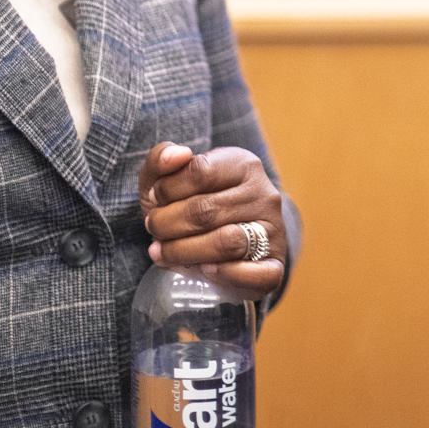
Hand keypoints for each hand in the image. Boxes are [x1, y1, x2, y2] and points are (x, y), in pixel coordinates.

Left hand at [140, 142, 286, 300]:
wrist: (224, 245)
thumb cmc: (191, 206)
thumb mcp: (169, 180)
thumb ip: (161, 159)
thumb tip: (178, 154)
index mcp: (243, 165)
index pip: (200, 171)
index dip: (167, 190)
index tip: (155, 200)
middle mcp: (264, 193)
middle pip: (206, 210)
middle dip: (167, 224)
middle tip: (153, 230)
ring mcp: (273, 229)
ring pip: (226, 242)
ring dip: (183, 252)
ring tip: (162, 253)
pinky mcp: (275, 264)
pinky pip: (256, 273)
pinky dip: (225, 274)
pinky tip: (204, 270)